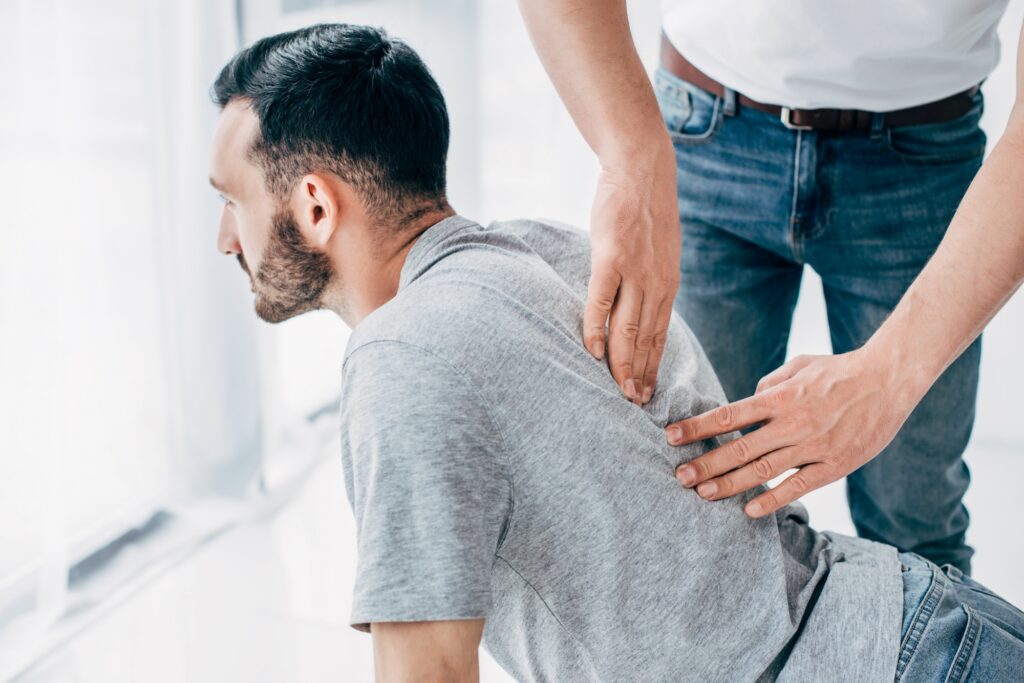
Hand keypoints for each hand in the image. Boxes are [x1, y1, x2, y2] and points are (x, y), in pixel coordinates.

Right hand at [585, 145, 680, 403]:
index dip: (652, 367)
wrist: (641, 168)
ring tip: (619, 391)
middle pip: (646, 340)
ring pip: (629, 328)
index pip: (659, 336)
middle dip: (641, 376)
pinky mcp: (612, 257)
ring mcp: (635, 272)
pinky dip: (598, 328)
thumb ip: (650, 278)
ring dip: (623, 363)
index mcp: (666, 284)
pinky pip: (602, 300)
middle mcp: (656, 284)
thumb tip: (638, 301)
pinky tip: (593, 351)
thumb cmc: (643, 208)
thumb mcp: (657, 249)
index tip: (647, 393)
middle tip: (635, 406)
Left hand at [665, 349, 922, 517]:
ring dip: (730, 484)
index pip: (729, 415)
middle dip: (706, 463)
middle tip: (679, 476)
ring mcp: (813, 446)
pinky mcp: (835, 465)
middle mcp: (792, 422)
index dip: (698, 427)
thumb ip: (771, 383)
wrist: (889, 380)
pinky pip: (799, 486)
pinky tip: (749, 510)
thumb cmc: (840, 370)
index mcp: (780, 397)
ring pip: (764, 470)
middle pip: (740, 447)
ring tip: (703, 493)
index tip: (671, 437)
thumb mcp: (800, 365)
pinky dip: (773, 500)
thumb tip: (751, 397)